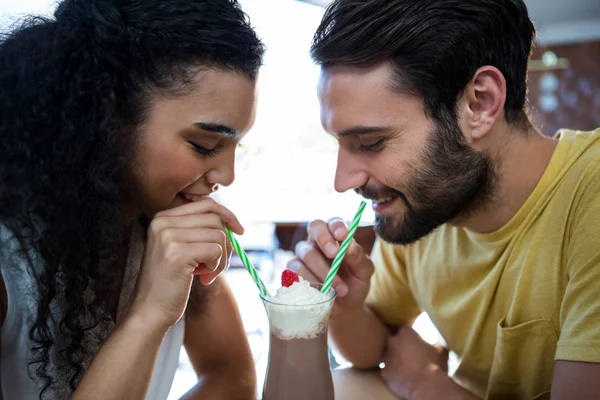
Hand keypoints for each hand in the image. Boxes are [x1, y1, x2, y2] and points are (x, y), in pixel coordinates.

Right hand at [130, 198, 242, 328]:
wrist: (150, 311)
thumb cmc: (170, 282)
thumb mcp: (180, 248)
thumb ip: (197, 231)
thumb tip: (231, 222)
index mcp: (162, 218)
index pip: (205, 204)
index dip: (227, 215)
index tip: (239, 231)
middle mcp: (163, 222)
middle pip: (214, 218)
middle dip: (226, 242)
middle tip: (219, 264)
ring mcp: (169, 236)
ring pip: (218, 235)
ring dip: (222, 258)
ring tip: (209, 274)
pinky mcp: (178, 253)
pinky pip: (216, 250)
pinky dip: (217, 266)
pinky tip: (204, 278)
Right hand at [287, 218, 374, 314]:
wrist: (344, 310)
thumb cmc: (355, 285)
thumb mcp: (364, 272)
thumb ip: (359, 258)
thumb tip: (349, 246)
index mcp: (335, 236)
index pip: (333, 222)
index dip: (336, 226)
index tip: (342, 235)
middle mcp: (317, 242)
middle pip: (314, 227)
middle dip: (324, 239)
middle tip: (334, 254)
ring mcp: (302, 256)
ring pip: (306, 254)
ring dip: (324, 272)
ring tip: (341, 290)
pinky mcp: (292, 274)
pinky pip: (295, 273)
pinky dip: (311, 284)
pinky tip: (323, 294)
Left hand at [380, 325, 448, 398]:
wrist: (425, 385)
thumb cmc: (434, 364)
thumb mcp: (441, 350)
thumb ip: (437, 343)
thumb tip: (439, 344)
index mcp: (405, 332)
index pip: (405, 328)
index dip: (411, 334)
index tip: (416, 339)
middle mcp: (392, 342)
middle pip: (394, 341)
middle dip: (401, 345)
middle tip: (411, 353)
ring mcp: (386, 357)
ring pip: (388, 355)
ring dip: (395, 359)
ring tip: (405, 366)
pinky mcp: (384, 372)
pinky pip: (387, 370)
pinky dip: (392, 373)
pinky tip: (400, 377)